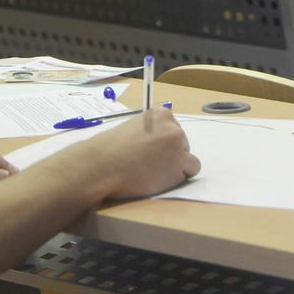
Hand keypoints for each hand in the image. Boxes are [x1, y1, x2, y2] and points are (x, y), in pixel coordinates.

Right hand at [71, 107, 198, 200]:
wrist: (103, 165)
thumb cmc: (111, 148)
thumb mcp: (132, 128)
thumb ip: (150, 132)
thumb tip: (159, 144)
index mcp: (160, 114)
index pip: (173, 129)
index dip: (162, 143)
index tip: (149, 150)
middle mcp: (173, 128)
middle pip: (183, 145)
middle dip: (170, 155)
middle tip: (148, 163)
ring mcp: (179, 147)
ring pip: (190, 161)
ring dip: (175, 168)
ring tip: (152, 172)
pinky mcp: (180, 167)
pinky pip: (189, 173)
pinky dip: (176, 179)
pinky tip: (157, 179)